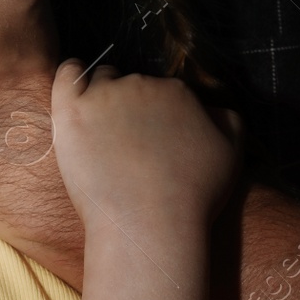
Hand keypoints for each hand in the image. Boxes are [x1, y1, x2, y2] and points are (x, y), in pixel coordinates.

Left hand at [50, 62, 241, 233]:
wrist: (151, 224)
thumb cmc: (192, 197)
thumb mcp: (231, 154)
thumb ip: (227, 120)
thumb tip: (210, 107)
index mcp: (177, 91)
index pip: (161, 90)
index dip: (156, 114)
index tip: (150, 139)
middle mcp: (141, 84)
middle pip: (131, 83)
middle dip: (129, 106)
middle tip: (125, 143)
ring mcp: (103, 95)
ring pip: (100, 79)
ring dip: (100, 94)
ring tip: (99, 128)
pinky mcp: (71, 110)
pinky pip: (68, 75)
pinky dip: (71, 74)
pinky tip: (73, 89)